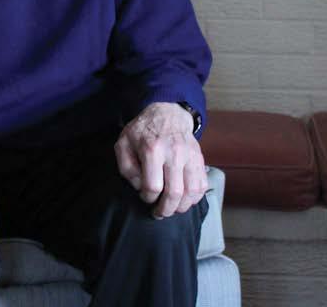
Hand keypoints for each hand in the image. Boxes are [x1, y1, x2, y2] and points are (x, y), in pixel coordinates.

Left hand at [115, 102, 207, 218]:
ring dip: (182, 207)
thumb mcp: (124, 143)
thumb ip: (126, 167)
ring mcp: (190, 156)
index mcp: (152, 149)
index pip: (152, 186)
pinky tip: (184, 200)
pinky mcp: (200, 159)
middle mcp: (174, 152)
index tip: (145, 197)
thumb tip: (140, 187)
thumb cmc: (143, 131)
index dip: (147, 198)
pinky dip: (195, 198)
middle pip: (175, 192)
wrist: (167, 114)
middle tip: (159, 213)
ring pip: (192, 192)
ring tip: (172, 208)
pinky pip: (202, 185)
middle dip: (165, 209)